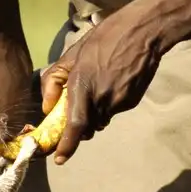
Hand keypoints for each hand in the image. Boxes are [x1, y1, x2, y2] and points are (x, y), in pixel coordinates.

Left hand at [41, 1, 162, 163]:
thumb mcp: (72, 54)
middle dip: (79, 127)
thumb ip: (54, 81)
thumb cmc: (103, 39)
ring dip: (94, 113)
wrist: (142, 33)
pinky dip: (109, 104)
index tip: (59, 158)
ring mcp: (119, 102)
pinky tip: (113, 82)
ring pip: (101, 119)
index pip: (75, 125)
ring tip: (97, 87)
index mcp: (83, 86)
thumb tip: (47, 106)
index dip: (67, 145)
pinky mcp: (132, 102)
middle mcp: (101, 99)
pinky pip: (114, 111)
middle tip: (76, 111)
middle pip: (87, 127)